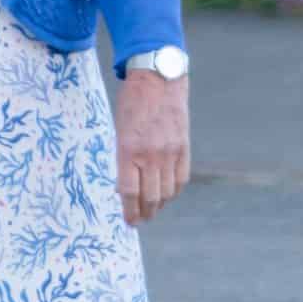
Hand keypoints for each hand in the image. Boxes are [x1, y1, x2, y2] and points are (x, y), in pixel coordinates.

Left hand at [114, 72, 189, 226]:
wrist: (158, 79)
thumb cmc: (131, 103)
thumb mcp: (118, 130)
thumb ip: (122, 157)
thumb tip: (124, 185)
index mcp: (128, 150)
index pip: (130, 192)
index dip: (130, 211)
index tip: (129, 221)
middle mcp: (151, 155)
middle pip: (150, 196)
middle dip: (145, 213)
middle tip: (140, 220)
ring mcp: (170, 152)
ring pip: (168, 191)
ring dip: (160, 205)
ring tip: (152, 211)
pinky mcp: (184, 147)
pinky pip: (182, 178)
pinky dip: (174, 191)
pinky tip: (168, 195)